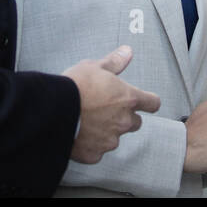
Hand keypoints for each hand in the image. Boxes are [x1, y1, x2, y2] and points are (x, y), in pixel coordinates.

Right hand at [63, 45, 160, 163]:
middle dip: (124, 117)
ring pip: (115, 137)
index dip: (148, 101)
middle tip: (105, 109)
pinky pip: (97, 151)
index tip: (144, 101)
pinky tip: (78, 134)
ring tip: (87, 121)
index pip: (153, 103)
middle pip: (135, 122)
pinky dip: (90, 145)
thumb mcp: (94, 67)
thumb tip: (127, 52)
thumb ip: (114, 62)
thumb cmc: (74, 86)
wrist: (53, 110)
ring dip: (106, 131)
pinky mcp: (94, 154)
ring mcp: (110, 140)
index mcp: (128, 99)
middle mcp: (123, 121)